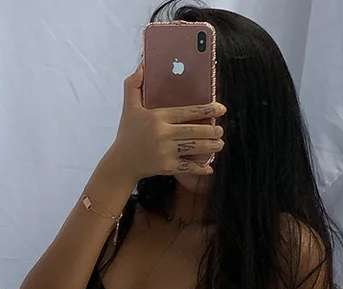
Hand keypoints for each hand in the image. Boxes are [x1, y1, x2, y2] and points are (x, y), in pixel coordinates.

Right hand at [108, 65, 226, 180]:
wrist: (121, 163)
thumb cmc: (127, 135)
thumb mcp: (128, 108)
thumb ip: (133, 86)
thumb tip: (141, 67)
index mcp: (158, 117)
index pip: (188, 112)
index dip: (207, 110)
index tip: (221, 109)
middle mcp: (163, 134)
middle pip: (195, 131)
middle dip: (212, 131)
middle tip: (221, 130)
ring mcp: (165, 152)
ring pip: (195, 148)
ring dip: (211, 147)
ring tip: (219, 144)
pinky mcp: (166, 167)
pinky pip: (187, 167)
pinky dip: (199, 168)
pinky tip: (209, 167)